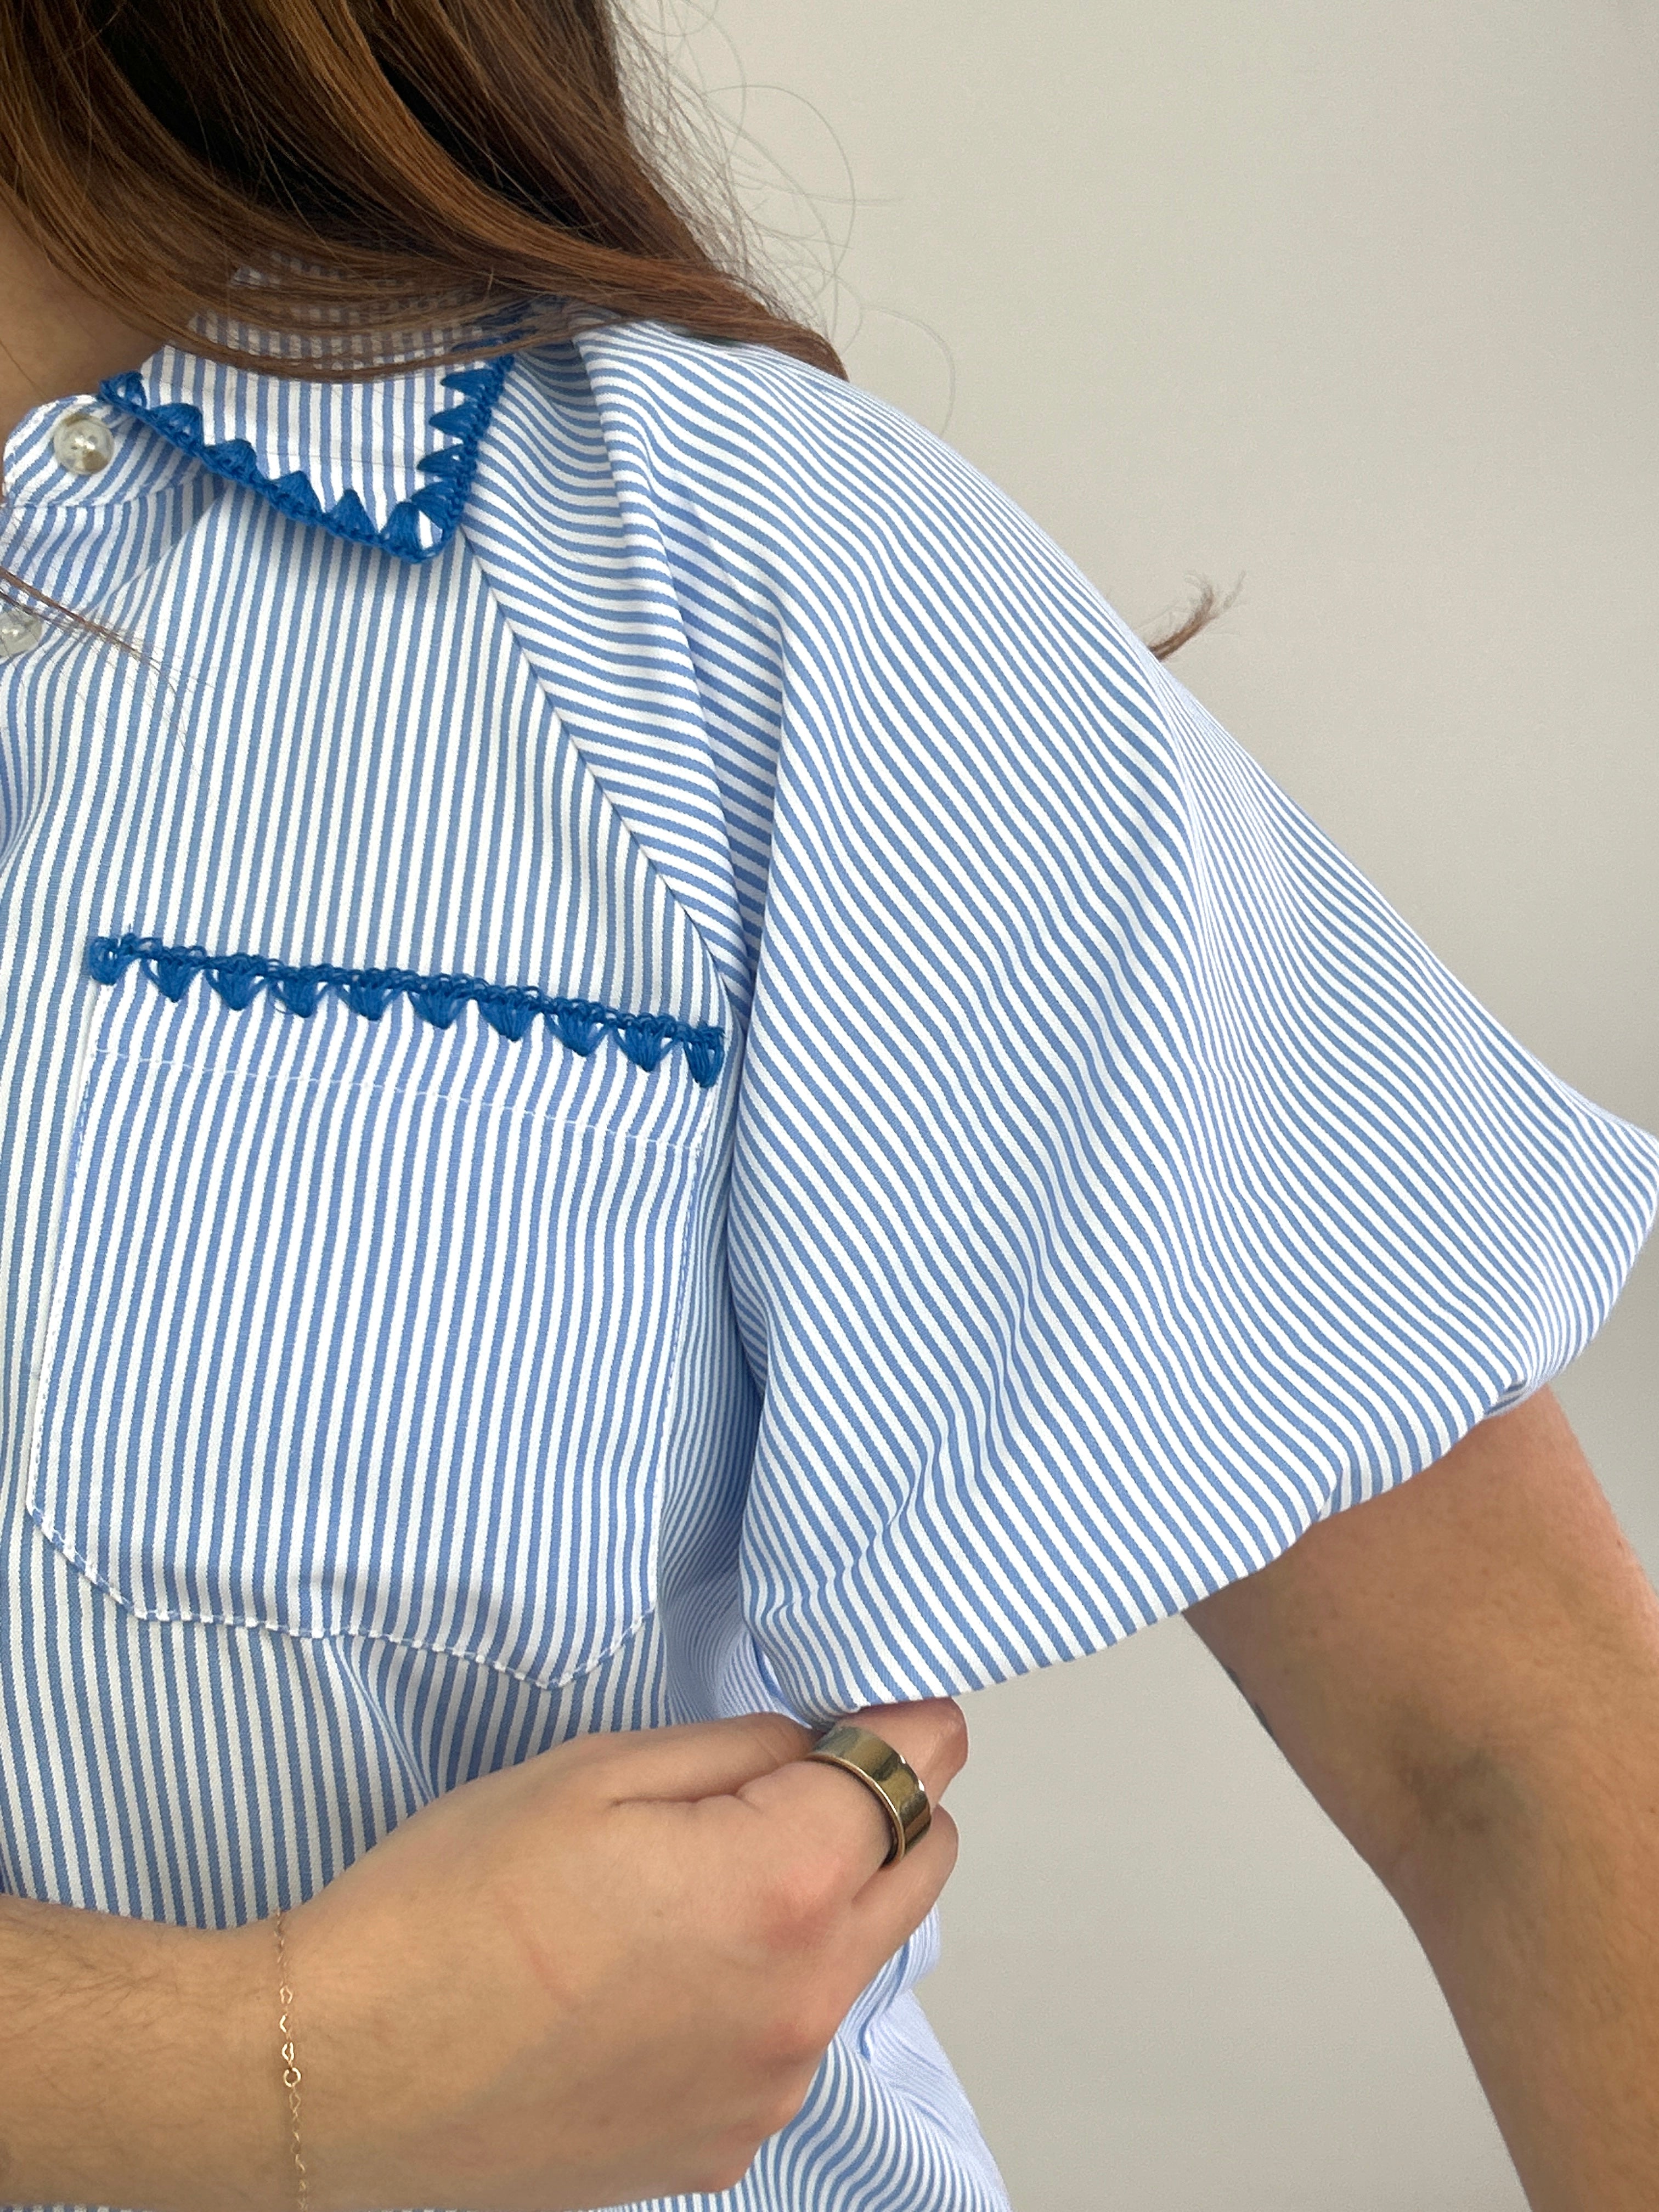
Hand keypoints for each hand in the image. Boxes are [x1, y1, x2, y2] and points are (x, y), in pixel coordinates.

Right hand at [262, 1700, 965, 2211]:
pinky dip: (764, 1988)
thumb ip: (739, 1751)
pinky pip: (788, 2040)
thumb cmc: (451, 1905)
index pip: (913, 1780)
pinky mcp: (722, 2145)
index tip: (889, 1706)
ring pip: (856, 1959)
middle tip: (801, 1772)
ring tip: (706, 1876)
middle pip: (917, 1872)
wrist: (343, 2068)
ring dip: (824, 1902)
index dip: (908, 1727)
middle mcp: (801, 2002)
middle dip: (886, 1808)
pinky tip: (665, 1970)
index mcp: (779, 1887)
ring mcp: (767, 2087)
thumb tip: (818, 1747)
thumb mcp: (597, 1770)